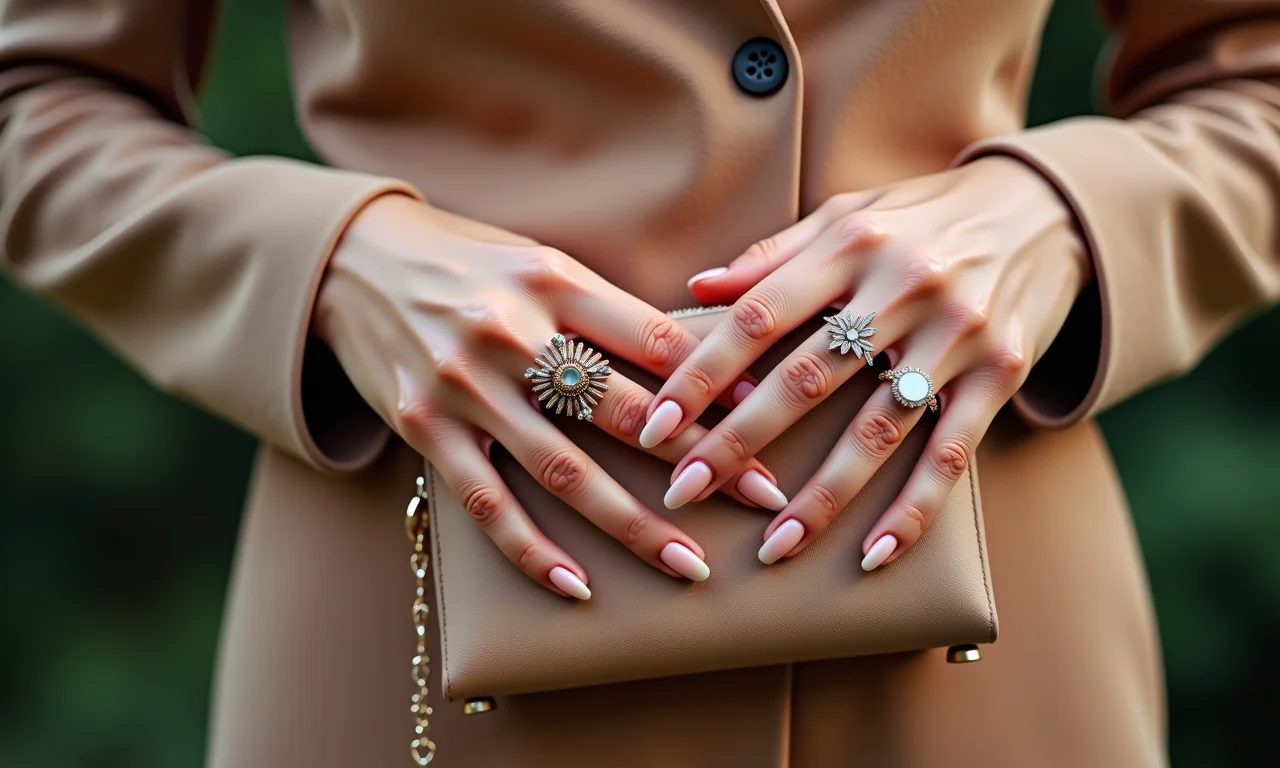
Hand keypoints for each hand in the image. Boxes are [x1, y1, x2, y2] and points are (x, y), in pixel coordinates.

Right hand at [312, 195, 776, 597]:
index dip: (718, 385)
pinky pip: (485, 501)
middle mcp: (512, 332)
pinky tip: (576, 586)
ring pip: (563, 469)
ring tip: (689, 564)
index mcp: (554, 280)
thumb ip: (608, 312)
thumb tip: (697, 360)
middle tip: (763, 499)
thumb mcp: (539, 263)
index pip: (655, 341)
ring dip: (632, 523)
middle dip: (702, 460)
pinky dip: (530, 548)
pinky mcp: (423, 426)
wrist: (350, 260)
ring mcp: (464, 385)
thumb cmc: (465, 261)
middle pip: (625, 410)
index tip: (771, 420)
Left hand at [645, 157, 1091, 568]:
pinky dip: (914, 509)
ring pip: (876, 429)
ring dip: (820, 497)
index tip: (654, 426)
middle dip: (737, 441)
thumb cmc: (925, 217)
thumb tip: (698, 290)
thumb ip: (774, 255)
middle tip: (685, 492)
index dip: (699, 375)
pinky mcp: (1002, 374)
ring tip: (771, 547)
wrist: (1045, 210)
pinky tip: (874, 555)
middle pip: (806, 378)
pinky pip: (951, 453)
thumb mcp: (850, 213)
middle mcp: (903, 287)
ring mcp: (957, 334)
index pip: (757, 317)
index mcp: (852, 243)